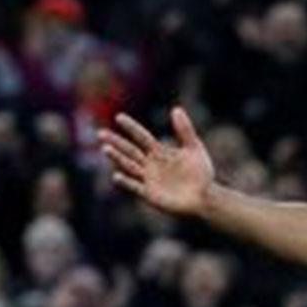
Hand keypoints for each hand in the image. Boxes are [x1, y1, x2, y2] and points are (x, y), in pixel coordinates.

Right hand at [100, 108, 217, 216]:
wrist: (205, 197)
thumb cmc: (201, 173)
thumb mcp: (194, 148)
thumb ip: (185, 130)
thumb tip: (176, 109)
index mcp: (159, 152)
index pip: (141, 137)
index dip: (131, 127)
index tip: (119, 117)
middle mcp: (150, 164)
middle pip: (129, 150)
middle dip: (116, 142)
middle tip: (101, 133)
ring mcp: (148, 179)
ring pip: (129, 166)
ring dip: (117, 158)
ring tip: (106, 148)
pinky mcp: (149, 194)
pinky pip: (134, 186)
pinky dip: (125, 182)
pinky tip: (116, 175)